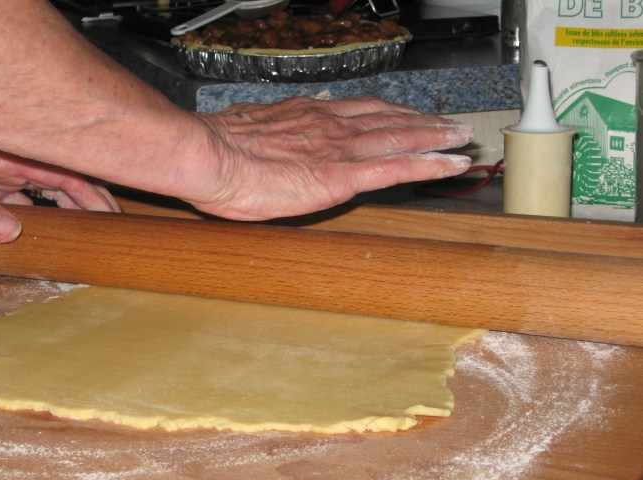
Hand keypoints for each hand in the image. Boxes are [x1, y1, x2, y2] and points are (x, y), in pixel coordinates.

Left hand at [0, 83, 119, 241]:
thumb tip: (6, 233)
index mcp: (15, 154)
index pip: (69, 177)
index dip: (95, 198)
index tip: (113, 219)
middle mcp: (16, 162)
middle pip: (68, 186)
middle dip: (92, 208)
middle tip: (111, 234)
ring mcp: (5, 173)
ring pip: (48, 196)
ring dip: (68, 215)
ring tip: (87, 239)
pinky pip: (23, 204)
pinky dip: (38, 219)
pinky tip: (44, 236)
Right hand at [189, 96, 473, 219]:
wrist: (210, 158)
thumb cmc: (219, 150)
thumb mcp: (249, 129)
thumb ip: (275, 128)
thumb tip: (287, 120)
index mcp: (309, 116)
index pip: (362, 111)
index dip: (392, 112)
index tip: (411, 114)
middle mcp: (331, 126)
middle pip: (391, 119)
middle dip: (425, 122)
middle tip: (451, 125)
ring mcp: (340, 149)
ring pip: (402, 138)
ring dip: (436, 138)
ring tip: (462, 140)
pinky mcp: (342, 177)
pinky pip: (396, 168)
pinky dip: (428, 165)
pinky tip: (450, 166)